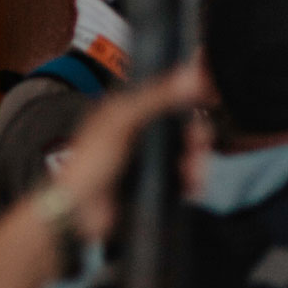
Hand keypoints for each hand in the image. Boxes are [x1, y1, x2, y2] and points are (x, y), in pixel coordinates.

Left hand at [49, 56, 215, 242]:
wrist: (78, 211)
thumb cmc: (88, 164)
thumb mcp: (121, 122)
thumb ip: (155, 98)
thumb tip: (190, 76)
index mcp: (129, 109)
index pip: (168, 94)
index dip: (190, 97)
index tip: (208, 101)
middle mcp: (142, 131)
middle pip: (184, 125)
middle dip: (197, 135)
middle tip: (199, 145)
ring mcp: (150, 158)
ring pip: (187, 151)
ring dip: (197, 160)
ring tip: (194, 174)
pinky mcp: (156, 183)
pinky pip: (184, 177)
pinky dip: (193, 180)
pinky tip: (193, 185)